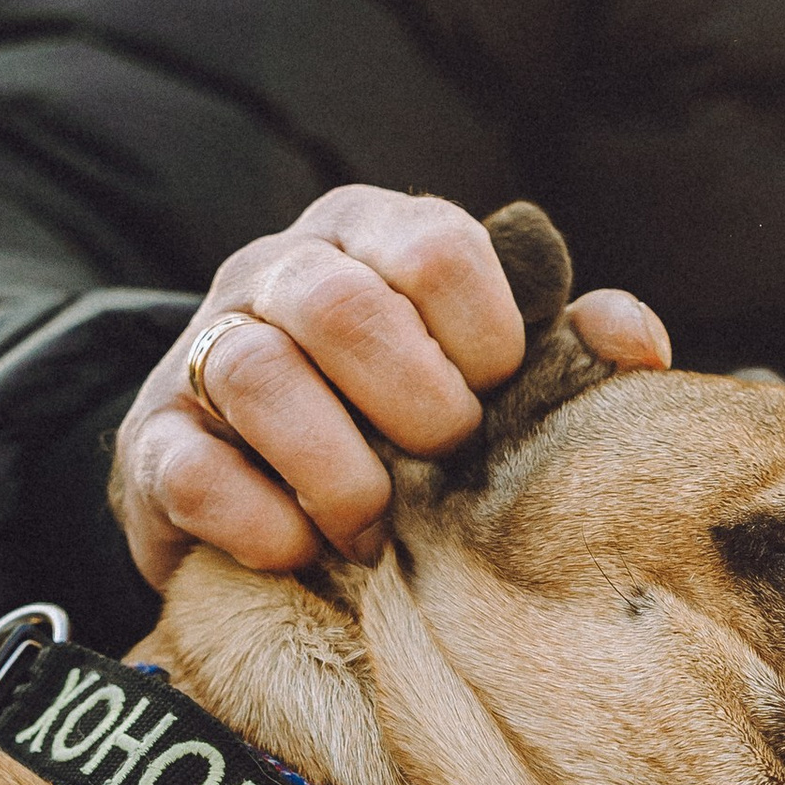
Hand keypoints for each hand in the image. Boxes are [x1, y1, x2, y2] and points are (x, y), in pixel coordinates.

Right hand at [114, 187, 673, 588]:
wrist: (268, 499)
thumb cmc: (406, 424)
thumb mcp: (490, 376)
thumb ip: (566, 350)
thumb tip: (634, 343)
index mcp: (369, 234)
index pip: (434, 244)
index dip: (485, 336)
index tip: (496, 397)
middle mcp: (276, 273)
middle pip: (339, 304)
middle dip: (414, 405)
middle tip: (442, 464)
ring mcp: (201, 354)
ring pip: (256, 374)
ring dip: (338, 472)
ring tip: (377, 530)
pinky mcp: (150, 446)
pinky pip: (189, 469)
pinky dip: (258, 520)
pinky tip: (302, 551)